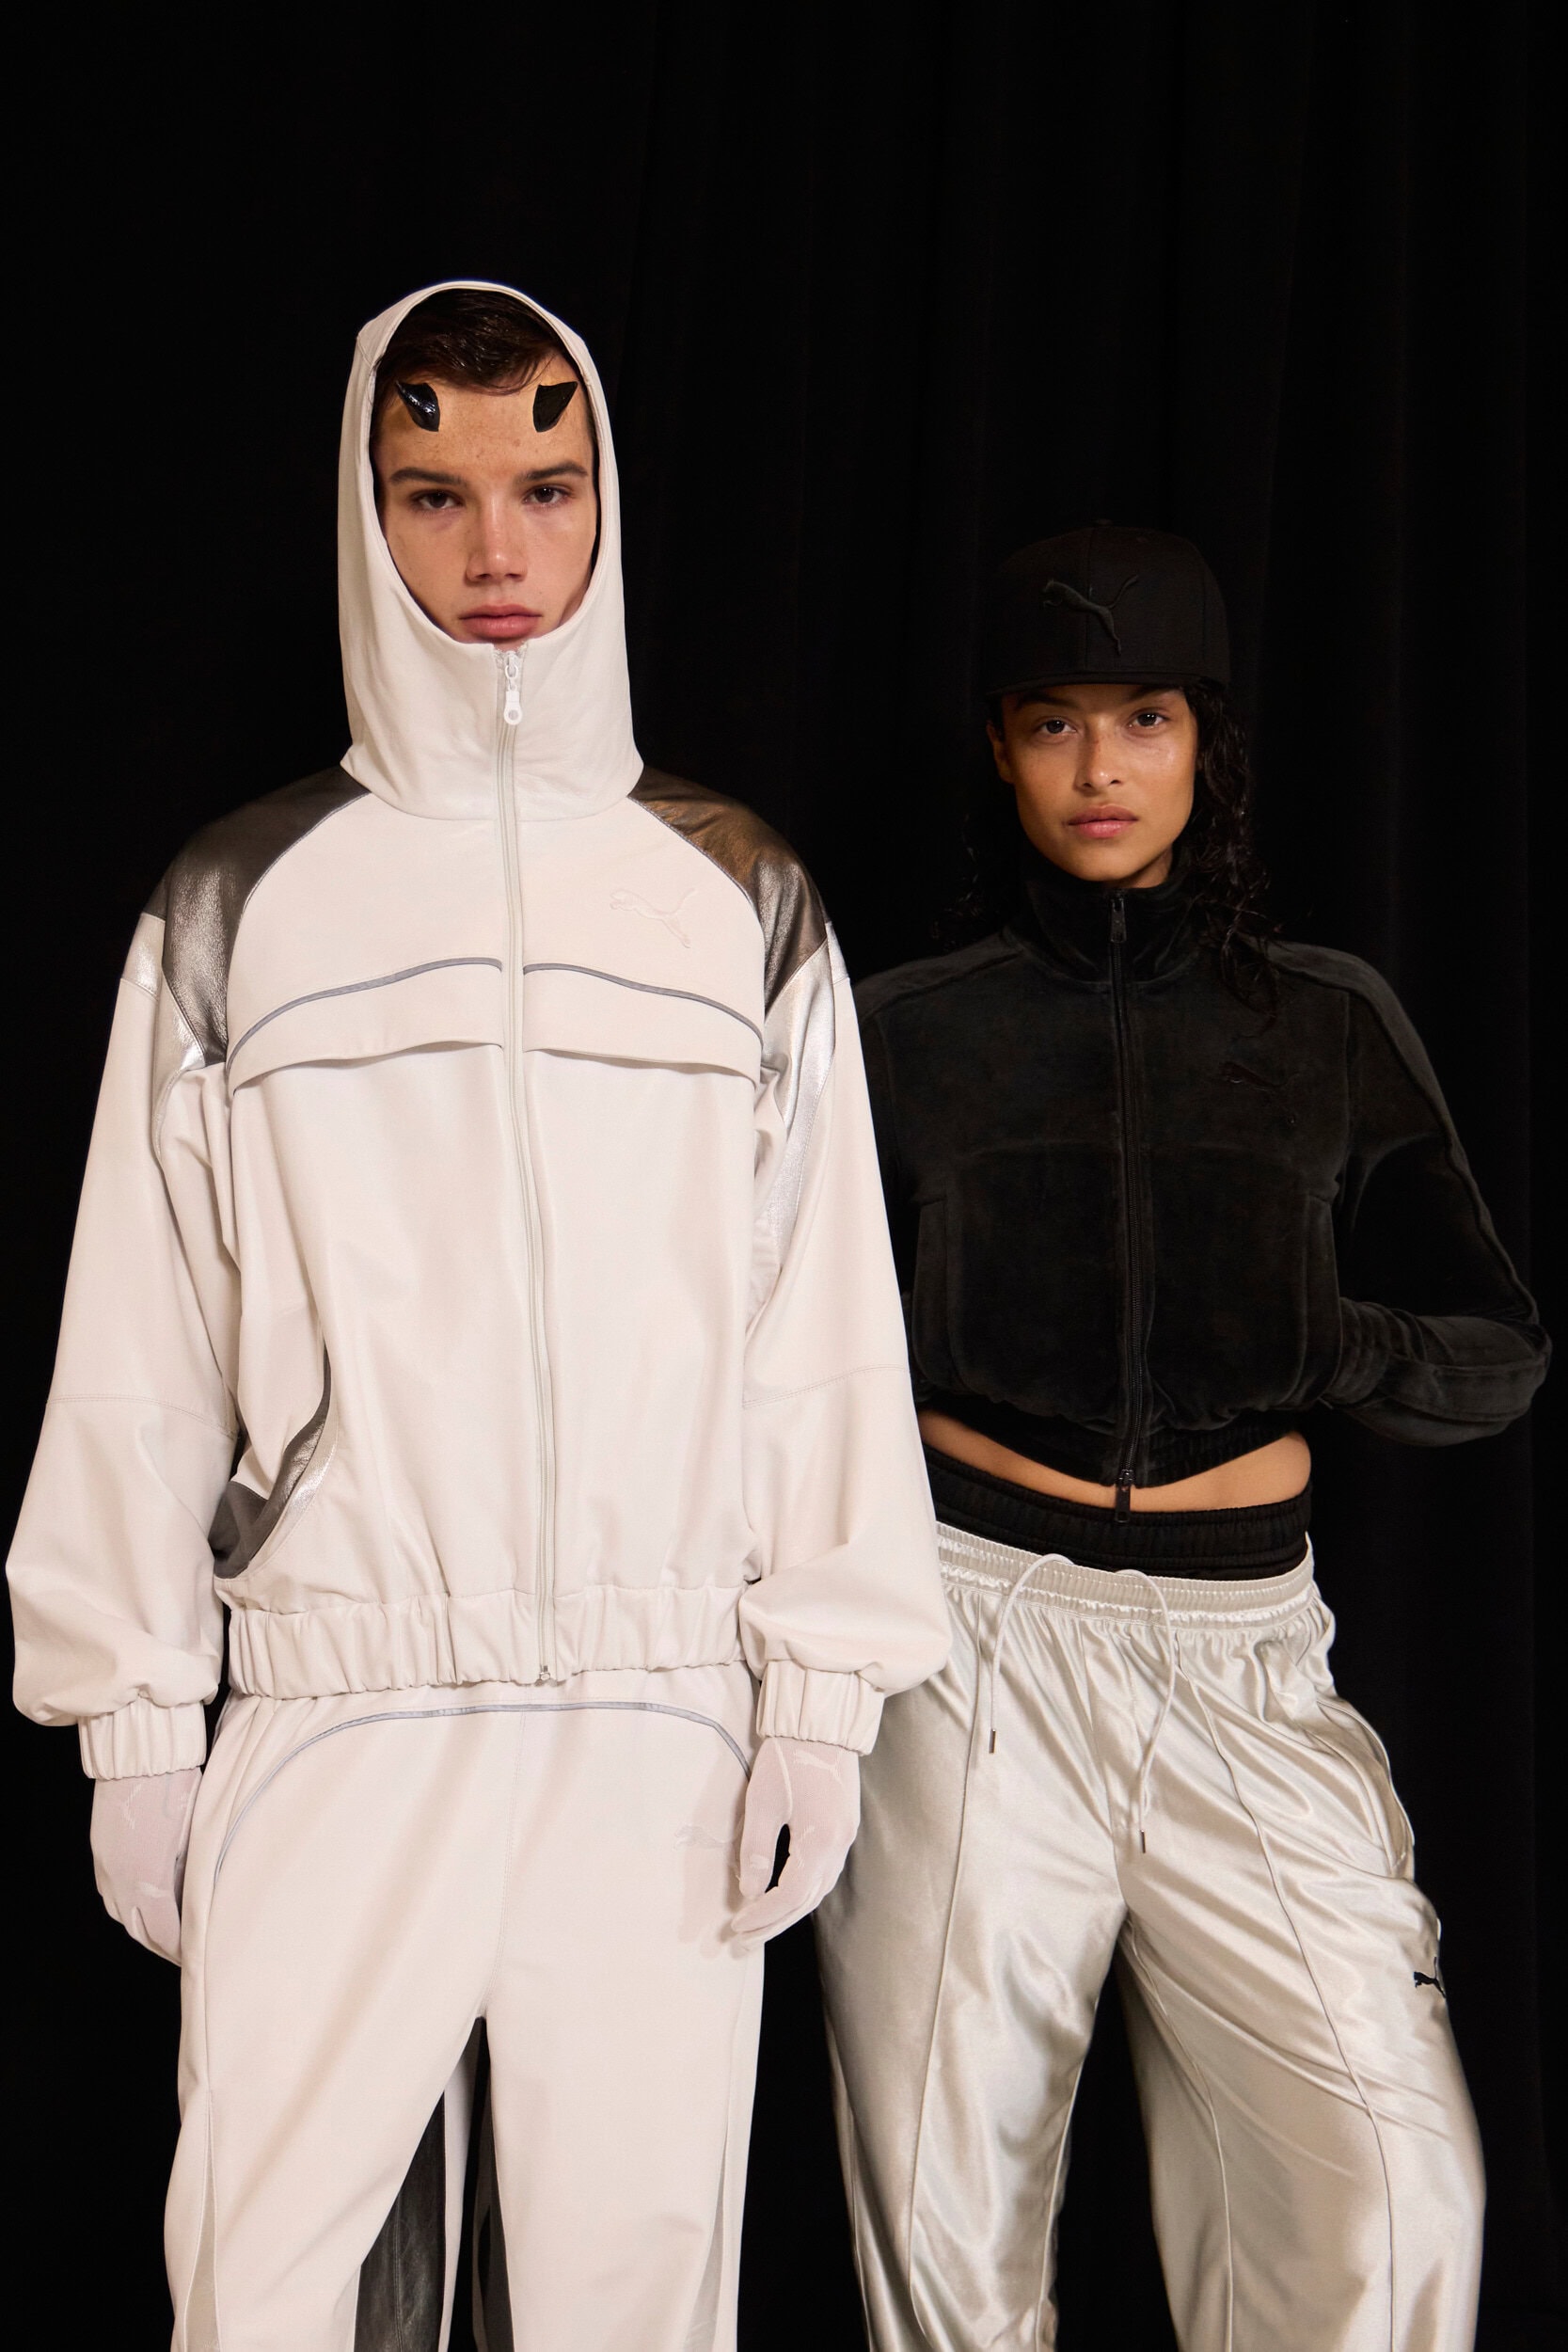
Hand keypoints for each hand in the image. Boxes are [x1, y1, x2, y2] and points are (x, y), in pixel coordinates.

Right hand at [89, 1768, 201, 1964]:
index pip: (166, 1934)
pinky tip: (146, 1904)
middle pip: (142, 1933)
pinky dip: (130, 1908)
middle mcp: (121, 1883)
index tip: (198, 1955)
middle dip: (164, 1947)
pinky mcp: (100, 1854)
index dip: (183, 1950)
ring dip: (146, 1929)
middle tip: (185, 1953)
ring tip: (169, 1933)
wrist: (138, 1758)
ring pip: (124, 1916)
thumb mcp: (195, 1836)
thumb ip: (194, 1876)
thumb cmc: (177, 1790)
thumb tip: (201, 1901)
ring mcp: (106, 1869)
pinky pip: (112, 1895)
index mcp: (148, 1882)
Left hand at [732, 1736, 860, 1945]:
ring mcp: (845, 1837)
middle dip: (774, 1923)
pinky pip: (825, 1873)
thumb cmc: (787, 1757)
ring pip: (819, 1889)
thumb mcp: (763, 1801)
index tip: (736, 1926)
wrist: (821, 1722)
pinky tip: (784, 1896)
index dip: (763, 1915)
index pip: (792, 1895)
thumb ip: (757, 1850)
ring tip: (759, 1926)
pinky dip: (803, 1892)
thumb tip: (750, 1893)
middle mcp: (840, 1844)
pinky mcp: (844, 1827)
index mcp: (821, 1839)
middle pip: (808, 1900)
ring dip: (789, 1911)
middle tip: (742, 1942)